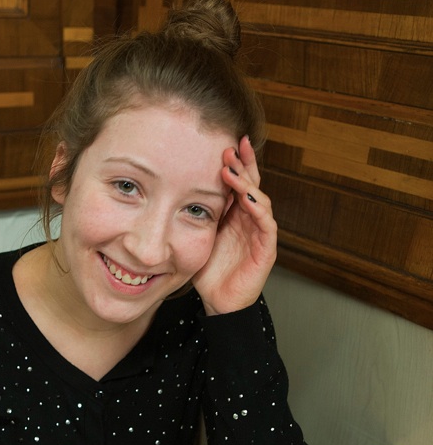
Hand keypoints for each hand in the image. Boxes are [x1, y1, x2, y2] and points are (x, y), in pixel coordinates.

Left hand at [192, 136, 276, 314]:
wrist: (218, 302)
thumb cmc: (209, 270)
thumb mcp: (198, 235)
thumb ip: (195, 213)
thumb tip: (176, 187)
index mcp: (235, 215)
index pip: (239, 182)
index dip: (237, 162)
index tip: (226, 142)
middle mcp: (250, 220)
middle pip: (253, 184)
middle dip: (245, 164)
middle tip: (233, 145)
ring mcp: (260, 234)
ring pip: (260, 200)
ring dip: (247, 183)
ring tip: (232, 169)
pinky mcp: (266, 250)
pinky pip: (266, 225)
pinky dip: (258, 209)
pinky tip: (247, 198)